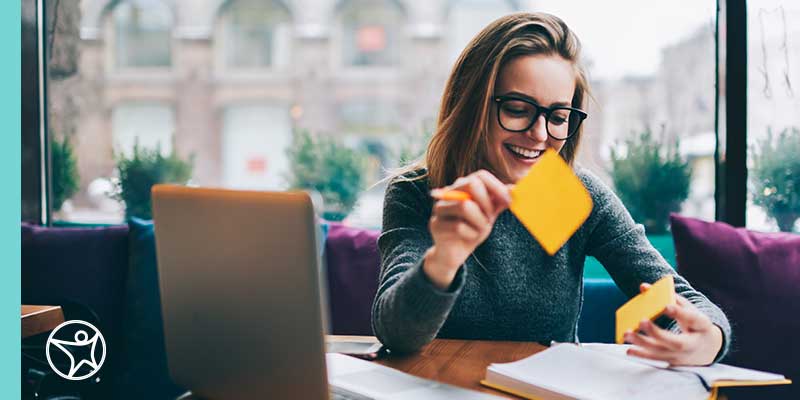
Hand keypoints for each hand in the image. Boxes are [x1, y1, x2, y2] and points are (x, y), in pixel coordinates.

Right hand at [424, 170, 510, 289]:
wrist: (453, 253)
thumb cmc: (471, 230)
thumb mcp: (489, 215)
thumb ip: (499, 202)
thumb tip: (514, 188)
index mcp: (463, 186)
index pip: (481, 175)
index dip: (497, 187)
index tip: (508, 201)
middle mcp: (449, 192)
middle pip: (471, 184)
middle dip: (486, 204)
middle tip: (489, 218)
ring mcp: (440, 208)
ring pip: (465, 206)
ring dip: (480, 222)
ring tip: (479, 230)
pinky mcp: (435, 224)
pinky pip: (459, 227)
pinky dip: (470, 234)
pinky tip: (468, 238)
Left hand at [623, 282, 723, 365]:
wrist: (707, 348)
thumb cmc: (694, 323)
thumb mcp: (688, 308)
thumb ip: (668, 296)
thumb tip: (643, 287)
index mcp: (701, 326)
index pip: (692, 319)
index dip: (679, 313)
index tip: (666, 306)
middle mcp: (693, 344)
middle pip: (675, 342)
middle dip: (657, 333)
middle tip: (642, 321)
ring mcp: (682, 356)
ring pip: (662, 353)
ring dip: (643, 344)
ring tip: (627, 333)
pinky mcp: (673, 362)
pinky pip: (656, 360)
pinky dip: (642, 355)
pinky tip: (629, 350)